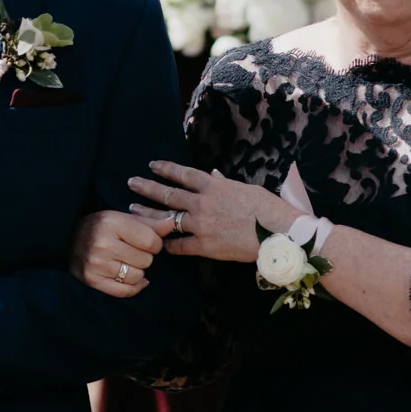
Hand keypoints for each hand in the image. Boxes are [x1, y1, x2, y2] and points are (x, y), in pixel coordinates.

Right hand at [71, 207, 170, 297]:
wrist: (66, 240)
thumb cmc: (100, 227)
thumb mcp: (122, 217)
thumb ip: (150, 222)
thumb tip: (172, 223)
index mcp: (111, 222)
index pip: (151, 241)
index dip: (154, 243)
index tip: (146, 242)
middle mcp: (102, 243)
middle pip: (146, 260)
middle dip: (144, 257)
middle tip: (132, 251)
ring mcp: (96, 264)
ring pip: (137, 276)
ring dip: (137, 271)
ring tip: (126, 262)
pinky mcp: (91, 280)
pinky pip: (125, 291)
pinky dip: (132, 286)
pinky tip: (129, 277)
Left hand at [130, 160, 289, 262]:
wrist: (278, 233)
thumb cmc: (268, 208)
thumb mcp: (245, 188)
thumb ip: (224, 184)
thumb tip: (212, 176)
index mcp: (213, 186)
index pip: (182, 174)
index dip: (165, 169)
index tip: (152, 165)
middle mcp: (202, 203)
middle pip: (167, 194)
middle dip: (146, 188)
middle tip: (131, 184)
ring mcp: (201, 225)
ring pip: (166, 218)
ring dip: (148, 214)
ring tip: (133, 210)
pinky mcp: (205, 246)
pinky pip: (179, 245)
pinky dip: (167, 244)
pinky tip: (157, 243)